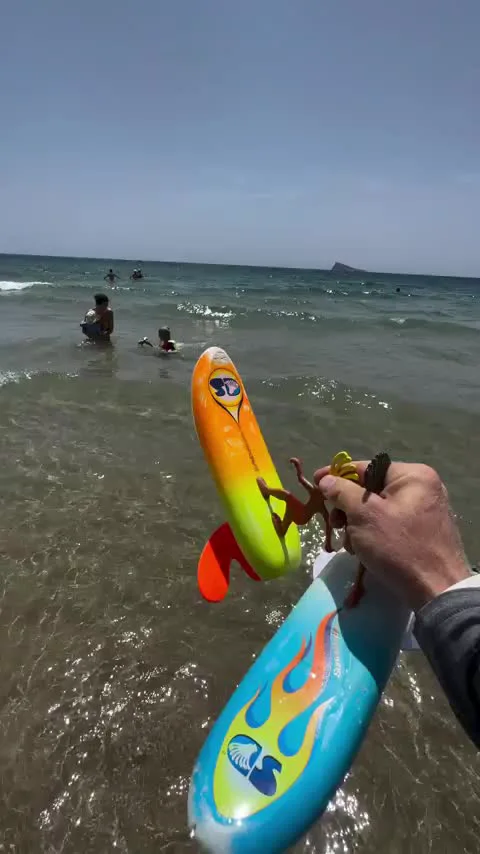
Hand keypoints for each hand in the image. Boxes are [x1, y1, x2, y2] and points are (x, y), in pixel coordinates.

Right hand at [314, 461, 469, 610]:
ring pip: (378, 509)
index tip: (315, 483)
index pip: (366, 467)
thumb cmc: (398, 547)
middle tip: (335, 524)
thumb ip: (342, 492)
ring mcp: (424, 510)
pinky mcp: (422, 532)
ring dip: (357, 525)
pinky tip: (364, 551)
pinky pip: (389, 524)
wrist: (437, 591)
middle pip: (371, 489)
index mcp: (412, 475)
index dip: (337, 474)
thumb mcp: (364, 515)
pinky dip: (372, 534)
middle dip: (348, 508)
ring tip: (351, 545)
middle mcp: (422, 487)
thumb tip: (326, 479)